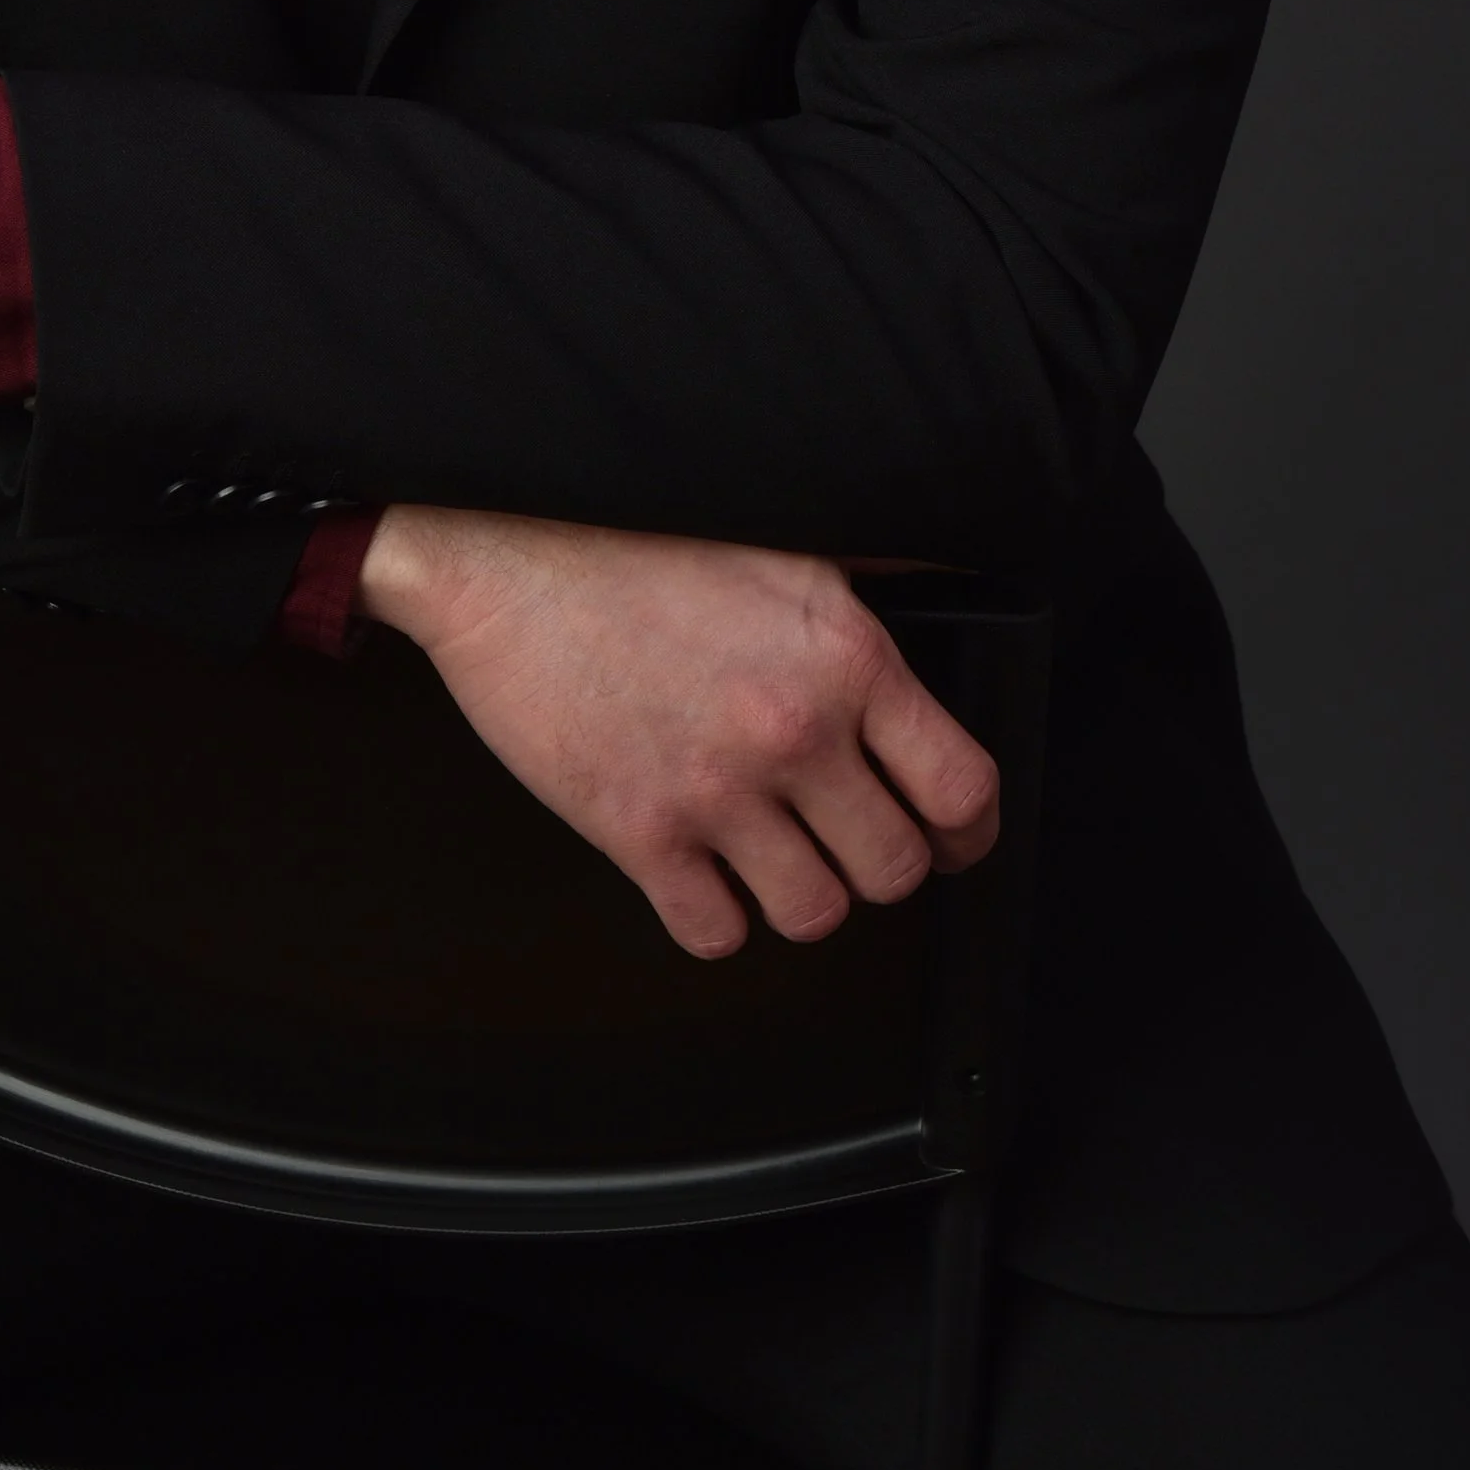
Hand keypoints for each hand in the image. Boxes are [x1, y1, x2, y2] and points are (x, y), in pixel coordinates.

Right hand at [359, 504, 998, 957]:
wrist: (502, 554)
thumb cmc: (631, 536)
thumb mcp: (780, 540)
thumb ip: (870, 584)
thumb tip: (950, 590)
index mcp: (844, 655)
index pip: (961, 787)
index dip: (967, 829)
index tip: (951, 837)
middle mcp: (794, 729)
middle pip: (894, 870)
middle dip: (879, 862)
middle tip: (847, 839)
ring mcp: (715, 790)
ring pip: (813, 915)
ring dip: (800, 893)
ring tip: (774, 853)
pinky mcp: (637, 832)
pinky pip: (715, 934)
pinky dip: (717, 915)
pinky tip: (704, 868)